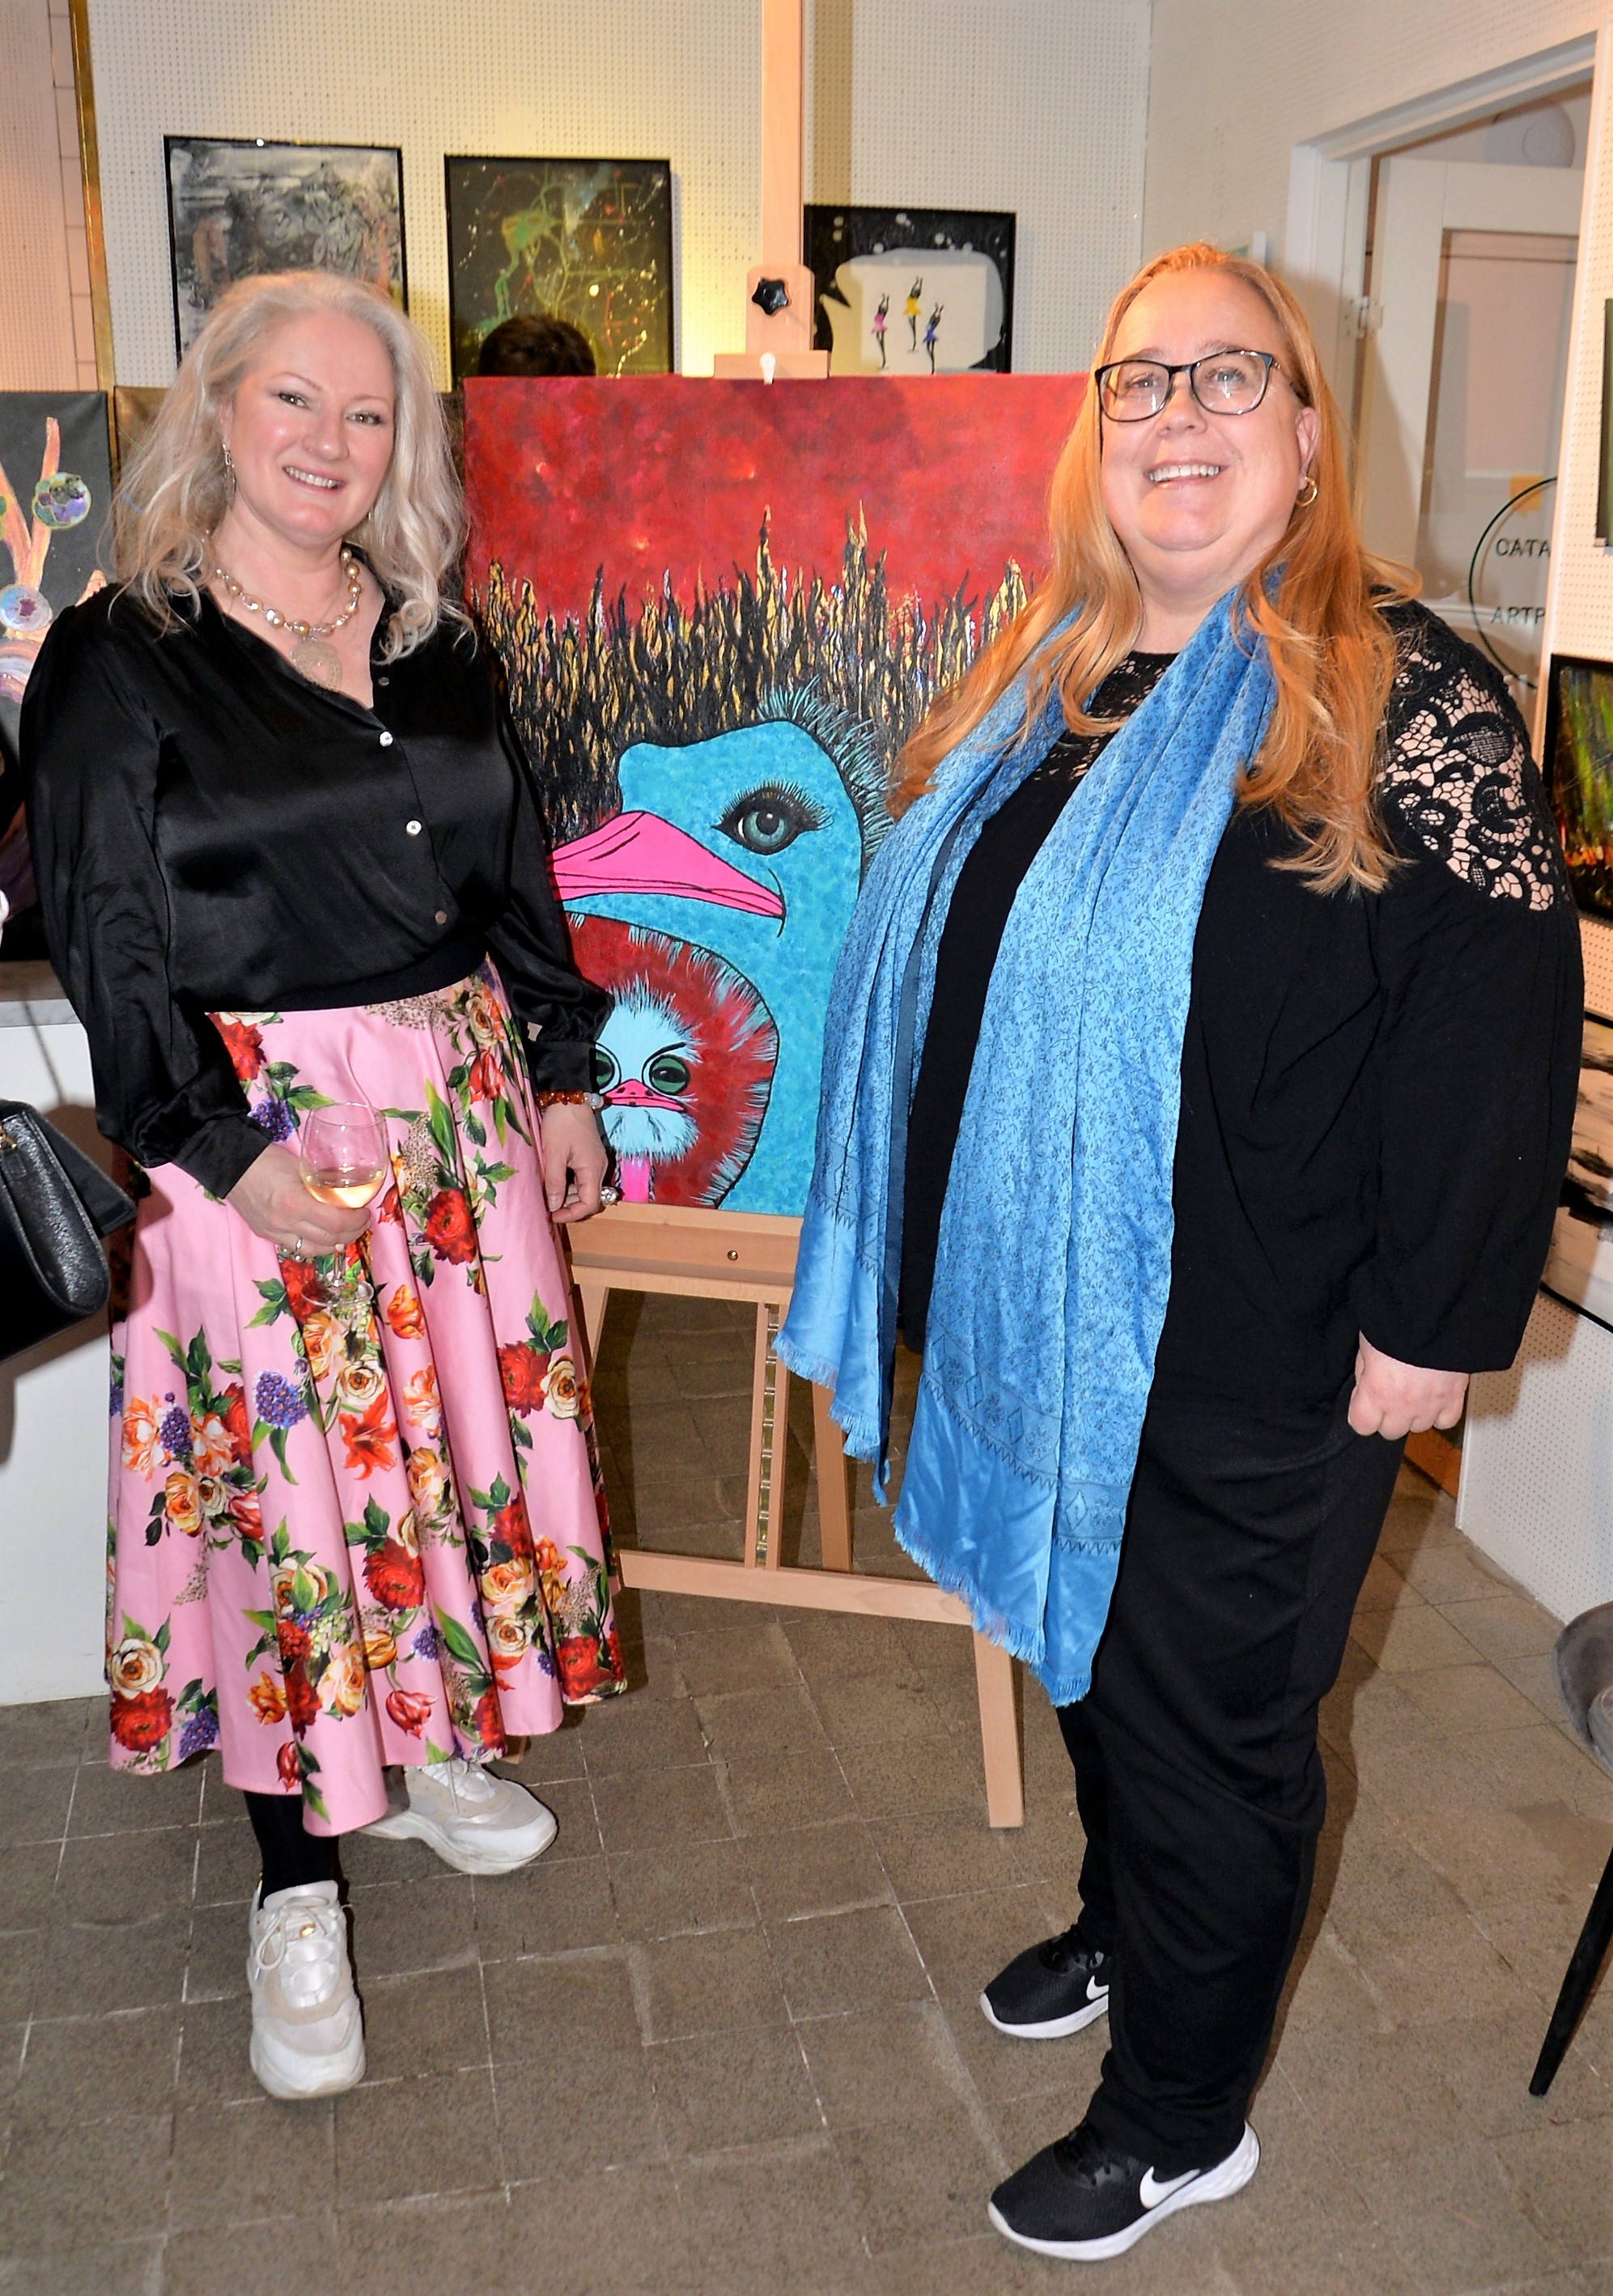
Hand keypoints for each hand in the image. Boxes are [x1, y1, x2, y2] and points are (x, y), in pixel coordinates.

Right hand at [225, 1143, 371, 1257]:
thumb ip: (323, 1183)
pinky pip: (297, 1248)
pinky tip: (323, 1235)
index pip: (336, 1223)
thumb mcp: (302, 1167)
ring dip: (335, 1243)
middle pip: (329, 1240)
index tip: (364, 1212)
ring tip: (346, 1231)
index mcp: (294, 1204)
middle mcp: (284, 1224)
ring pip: (314, 1250)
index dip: (356, 1221)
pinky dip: (315, 1244)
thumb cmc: (267, 1160)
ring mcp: (274, 1233)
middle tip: (361, 1221)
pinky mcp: (266, 1236)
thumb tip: (350, 1192)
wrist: (230, 1164)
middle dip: (351, 1233)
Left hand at [540, 1102, 607, 1224]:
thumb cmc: (561, 1123)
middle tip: (548, 1207)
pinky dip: (570, 1185)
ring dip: (568, 1196)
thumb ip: (555, 1182)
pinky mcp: (589, 1156)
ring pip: (585, 1189)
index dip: (572, 1214)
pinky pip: (582, 1178)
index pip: (590, 1204)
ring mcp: (595, 1162)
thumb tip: (554, 1206)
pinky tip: (555, 1181)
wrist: (569, 1097)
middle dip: (570, 1207)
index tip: (552, 1215)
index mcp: (592, 1169)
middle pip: (589, 1199)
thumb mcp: (553, 1154)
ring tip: (549, 1194)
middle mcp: (598, 1168)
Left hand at [1347, 1332, 1467, 1440]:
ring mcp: (1432, 1404)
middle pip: (1391, 1431)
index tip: (1364, 1401)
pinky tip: (1434, 1398)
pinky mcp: (1455, 1397)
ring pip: (1419, 1427)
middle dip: (1387, 1416)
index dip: (1361, 1413)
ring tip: (1414, 1391)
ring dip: (1414, 1414)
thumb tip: (1365, 1389)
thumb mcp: (1367, 1346)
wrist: (1435, 1313)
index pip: (1361, 1425)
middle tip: (1389, 1394)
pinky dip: (1440, 1414)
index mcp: (1377, 1392)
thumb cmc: (1397, 1322)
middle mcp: (1404, 1404)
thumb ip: (1365, 1374)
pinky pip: (1446, 1421)